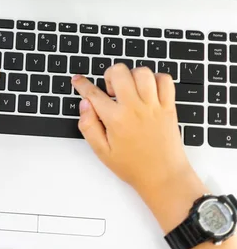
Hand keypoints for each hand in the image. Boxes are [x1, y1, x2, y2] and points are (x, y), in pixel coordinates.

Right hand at [71, 65, 196, 196]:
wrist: (163, 176)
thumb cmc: (133, 166)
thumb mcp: (102, 151)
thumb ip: (89, 126)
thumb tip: (85, 105)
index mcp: (116, 119)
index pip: (93, 93)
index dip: (82, 84)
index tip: (78, 80)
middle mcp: (135, 108)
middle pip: (119, 72)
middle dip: (109, 76)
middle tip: (110, 91)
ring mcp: (154, 105)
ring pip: (142, 72)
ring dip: (132, 76)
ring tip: (129, 90)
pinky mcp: (169, 106)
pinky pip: (165, 80)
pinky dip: (155, 79)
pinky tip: (148, 91)